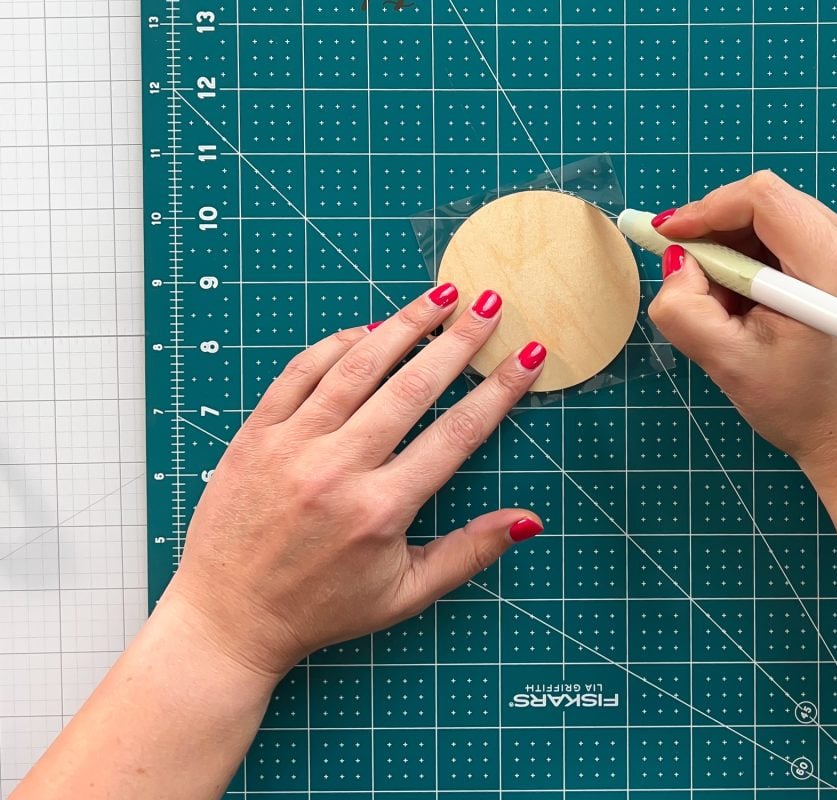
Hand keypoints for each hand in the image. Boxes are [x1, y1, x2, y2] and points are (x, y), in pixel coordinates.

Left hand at [161, 286, 547, 678]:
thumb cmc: (321, 609)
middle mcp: (336, 470)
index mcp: (380, 510)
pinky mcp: (255, 436)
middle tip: (490, 306)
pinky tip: (369, 328)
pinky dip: (337, 344)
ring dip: (404, 326)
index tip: (528, 356)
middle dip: (459, 342)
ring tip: (440, 297)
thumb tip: (529, 520)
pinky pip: (301, 373)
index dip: (498, 391)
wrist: (227, 618)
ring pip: (357, 368)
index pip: (455, 434)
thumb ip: (470, 552)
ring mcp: (291, 447)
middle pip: (411, 388)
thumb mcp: (406, 594)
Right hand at [649, 171, 836, 482]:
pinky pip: (802, 234)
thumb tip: (678, 261)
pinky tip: (756, 300)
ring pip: (785, 217)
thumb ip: (684, 308)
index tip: (671, 237)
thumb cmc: (803, 410)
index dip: (707, 209)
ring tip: (727, 299)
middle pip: (773, 203)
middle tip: (692, 275)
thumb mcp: (728, 364)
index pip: (763, 199)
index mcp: (836, 271)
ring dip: (741, 246)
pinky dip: (766, 256)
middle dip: (721, 231)